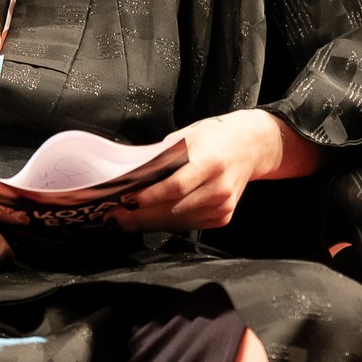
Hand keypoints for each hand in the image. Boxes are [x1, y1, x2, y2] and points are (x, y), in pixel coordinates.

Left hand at [107, 111, 320, 232]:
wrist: (250, 147)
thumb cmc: (214, 137)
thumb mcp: (187, 136)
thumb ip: (162, 157)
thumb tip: (131, 175)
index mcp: (210, 161)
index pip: (176, 186)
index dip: (149, 196)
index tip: (124, 199)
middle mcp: (219, 187)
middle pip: (173, 208)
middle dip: (139, 215)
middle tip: (112, 216)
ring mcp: (222, 206)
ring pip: (178, 220)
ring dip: (147, 222)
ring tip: (122, 220)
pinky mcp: (222, 217)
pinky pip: (187, 224)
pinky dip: (165, 223)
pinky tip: (147, 219)